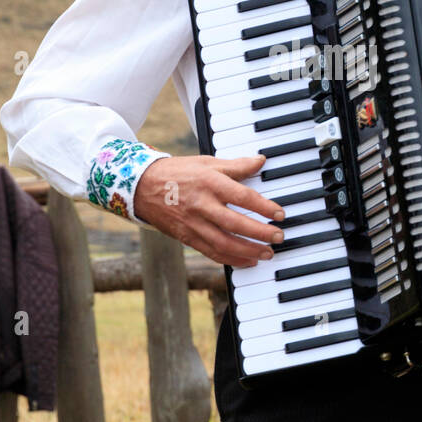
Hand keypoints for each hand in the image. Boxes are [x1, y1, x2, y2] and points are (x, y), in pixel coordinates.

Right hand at [133, 154, 284, 267]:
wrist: (142, 187)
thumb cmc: (177, 173)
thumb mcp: (207, 163)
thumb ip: (236, 165)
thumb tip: (261, 161)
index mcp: (209, 182)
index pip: (242, 196)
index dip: (264, 207)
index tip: (280, 214)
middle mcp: (201, 205)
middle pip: (235, 223)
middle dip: (260, 233)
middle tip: (278, 237)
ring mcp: (193, 223)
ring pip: (224, 243)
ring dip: (249, 251)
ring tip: (267, 253)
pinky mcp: (187, 237)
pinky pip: (212, 252)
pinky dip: (231, 259)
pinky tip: (248, 261)